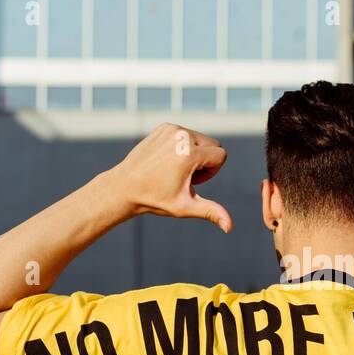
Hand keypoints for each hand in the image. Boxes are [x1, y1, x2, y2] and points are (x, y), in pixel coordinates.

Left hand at [108, 123, 232, 230]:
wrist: (124, 187)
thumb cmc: (154, 199)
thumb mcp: (184, 206)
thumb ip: (211, 212)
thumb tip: (230, 227)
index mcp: (189, 153)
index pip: (221, 155)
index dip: (211, 172)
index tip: (193, 183)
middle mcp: (181, 136)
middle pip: (213, 145)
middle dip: (206, 162)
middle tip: (185, 177)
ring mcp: (171, 129)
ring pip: (201, 139)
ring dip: (195, 154)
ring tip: (175, 170)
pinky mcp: (164, 127)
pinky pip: (186, 134)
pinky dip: (183, 146)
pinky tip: (168, 161)